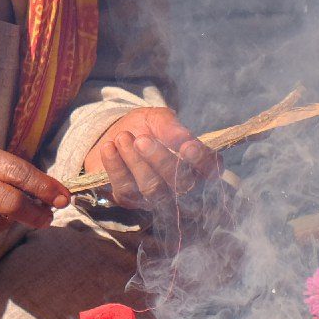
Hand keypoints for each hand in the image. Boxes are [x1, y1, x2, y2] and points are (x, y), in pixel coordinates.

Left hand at [83, 106, 220, 209]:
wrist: (112, 134)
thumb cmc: (143, 126)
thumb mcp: (157, 118)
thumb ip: (171, 127)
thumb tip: (184, 140)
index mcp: (195, 163)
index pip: (210, 169)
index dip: (202, 161)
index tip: (188, 146)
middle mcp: (179, 185)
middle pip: (181, 184)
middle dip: (161, 160)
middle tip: (142, 139)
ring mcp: (155, 196)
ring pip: (152, 189)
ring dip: (135, 162)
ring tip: (122, 137)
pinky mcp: (130, 200)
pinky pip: (126, 189)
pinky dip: (115, 166)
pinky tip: (109, 147)